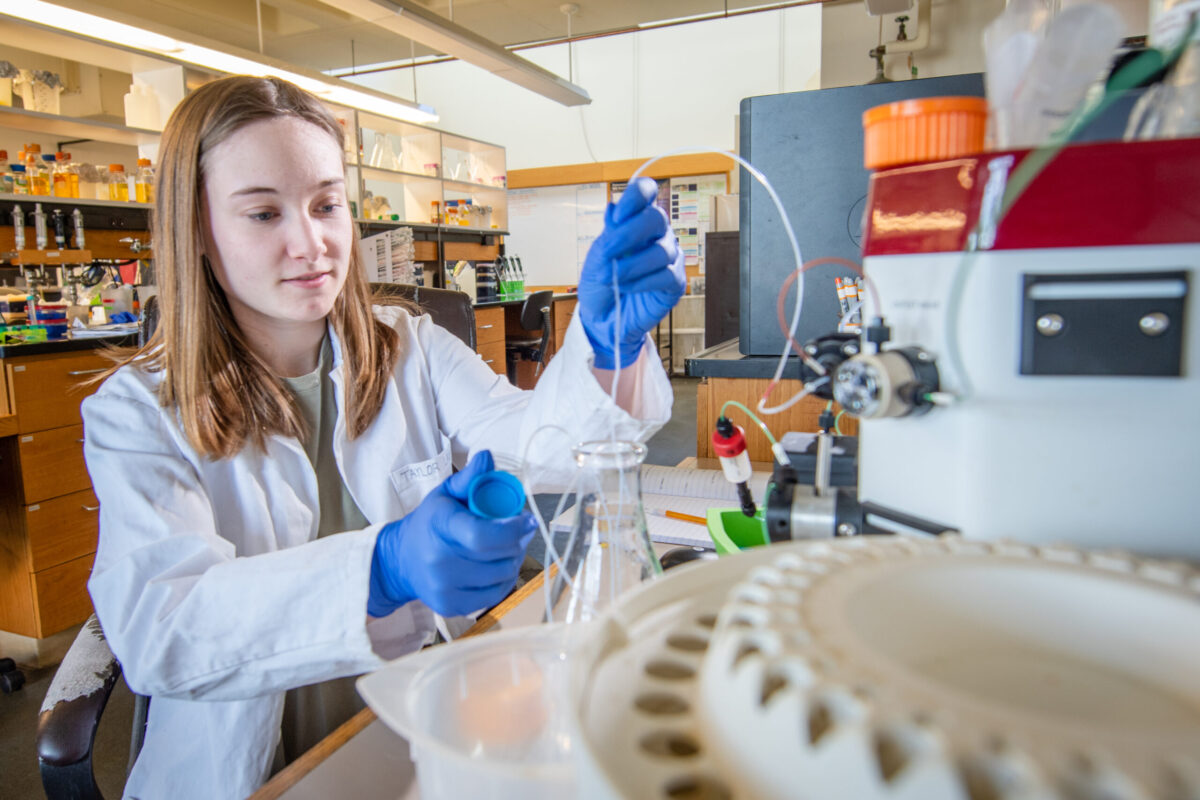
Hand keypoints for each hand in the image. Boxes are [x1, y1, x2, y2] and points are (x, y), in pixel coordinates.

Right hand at [368, 451, 535, 617]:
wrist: (401, 560)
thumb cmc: (431, 522)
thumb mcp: (446, 493)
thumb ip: (470, 478)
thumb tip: (487, 457)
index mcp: (440, 526)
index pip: (482, 535)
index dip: (513, 529)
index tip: (527, 519)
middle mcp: (439, 561)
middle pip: (499, 557)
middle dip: (518, 541)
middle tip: (519, 530)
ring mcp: (444, 587)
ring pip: (503, 576)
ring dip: (513, 560)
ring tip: (505, 547)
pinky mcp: (452, 607)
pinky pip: (495, 595)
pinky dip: (503, 579)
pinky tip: (494, 566)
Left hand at [578, 177, 685, 369]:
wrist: (601, 318)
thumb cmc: (601, 283)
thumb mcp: (598, 255)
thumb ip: (610, 233)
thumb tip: (613, 207)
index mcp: (636, 220)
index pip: (645, 192)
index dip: (635, 198)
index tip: (616, 219)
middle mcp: (656, 234)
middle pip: (657, 217)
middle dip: (629, 234)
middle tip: (607, 252)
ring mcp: (668, 257)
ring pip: (661, 250)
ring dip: (632, 265)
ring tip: (612, 278)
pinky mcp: (675, 283)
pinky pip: (666, 275)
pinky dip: (642, 281)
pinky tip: (626, 288)